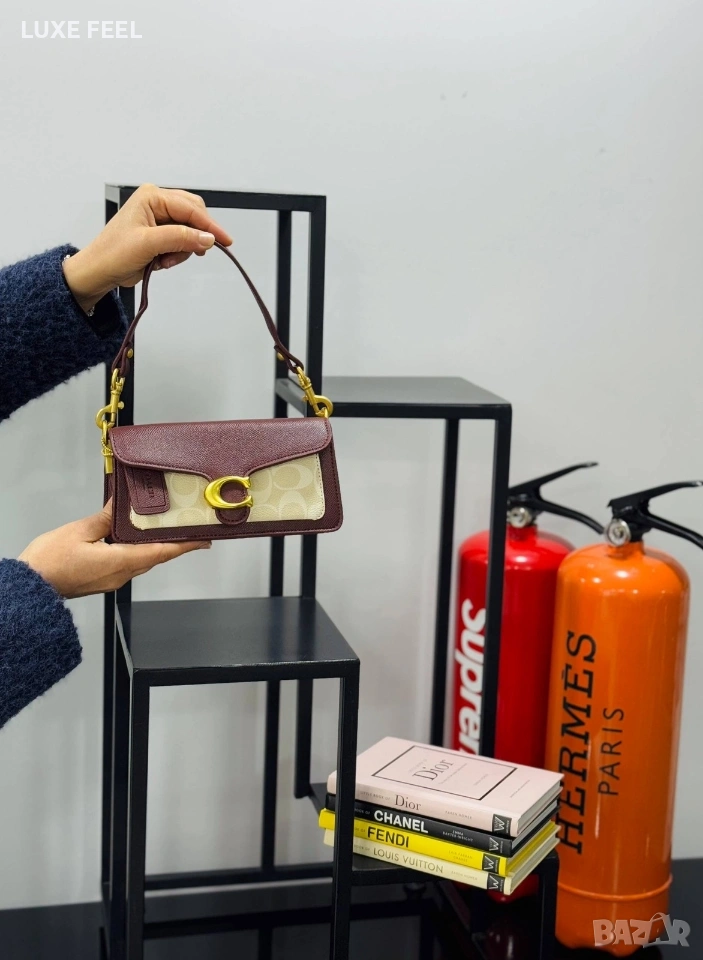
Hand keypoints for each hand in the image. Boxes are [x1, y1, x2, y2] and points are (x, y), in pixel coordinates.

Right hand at [18, 500, 209, 598]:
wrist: (29, 589)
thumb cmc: (49, 562)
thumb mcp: (78, 531)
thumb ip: (105, 518)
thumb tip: (121, 505)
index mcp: (119, 562)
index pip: (161, 553)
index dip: (184, 546)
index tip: (203, 540)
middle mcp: (121, 575)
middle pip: (154, 558)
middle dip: (173, 544)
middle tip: (188, 529)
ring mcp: (111, 580)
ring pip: (142, 561)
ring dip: (155, 547)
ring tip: (165, 530)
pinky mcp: (102, 581)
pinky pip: (128, 564)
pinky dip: (137, 551)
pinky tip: (134, 538)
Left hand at [62, 183, 232, 312]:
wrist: (98, 272)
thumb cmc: (113, 253)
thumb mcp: (148, 244)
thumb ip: (180, 238)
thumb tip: (208, 239)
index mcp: (152, 197)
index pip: (190, 208)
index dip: (210, 225)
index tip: (226, 241)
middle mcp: (157, 204)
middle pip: (193, 216)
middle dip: (194, 237)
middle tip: (196, 254)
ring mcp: (159, 219)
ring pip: (190, 232)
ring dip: (182, 250)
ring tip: (165, 261)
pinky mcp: (160, 235)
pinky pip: (182, 242)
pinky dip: (177, 255)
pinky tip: (163, 262)